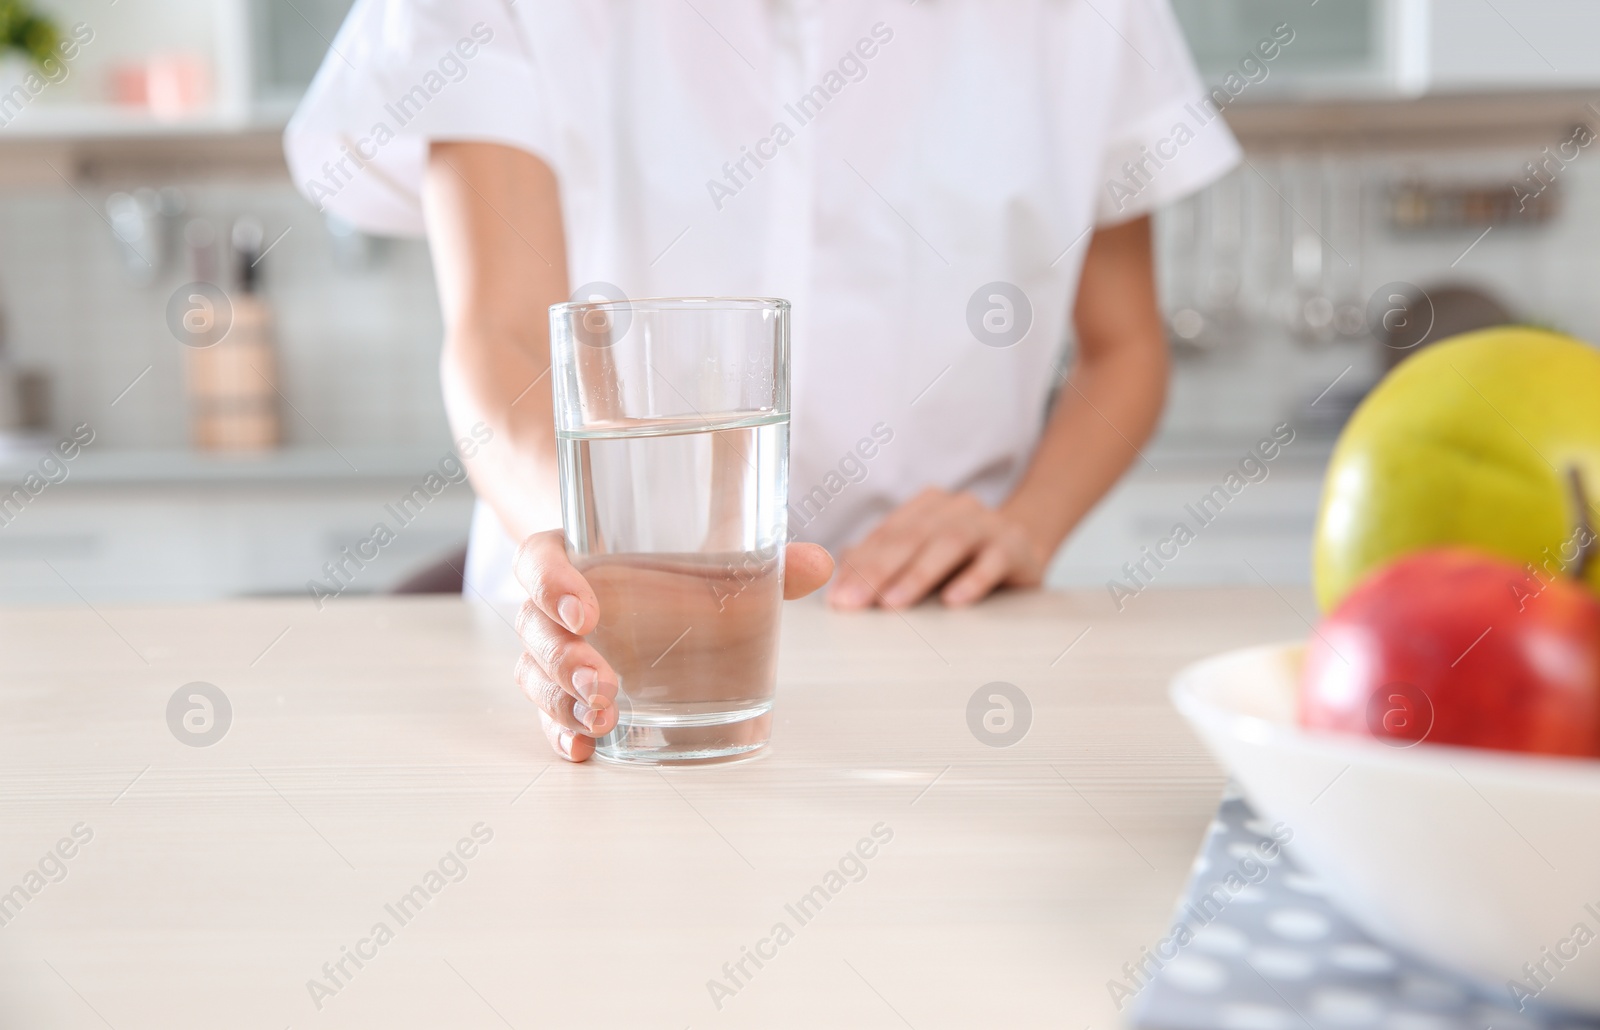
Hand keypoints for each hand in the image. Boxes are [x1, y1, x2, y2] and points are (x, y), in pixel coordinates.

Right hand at [513, 530, 834, 761]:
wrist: (655, 595)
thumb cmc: (677, 573)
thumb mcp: (716, 564)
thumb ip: (764, 562)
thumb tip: (819, 563)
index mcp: (578, 555)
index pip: (538, 561)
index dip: (551, 584)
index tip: (586, 609)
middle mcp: (556, 606)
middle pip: (533, 628)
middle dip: (563, 659)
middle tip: (605, 682)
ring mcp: (556, 653)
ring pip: (534, 676)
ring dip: (561, 702)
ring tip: (604, 721)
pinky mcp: (566, 695)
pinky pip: (547, 715)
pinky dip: (559, 735)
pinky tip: (583, 751)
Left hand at [826, 488, 1048, 609]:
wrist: (1027, 547)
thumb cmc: (964, 558)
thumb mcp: (922, 558)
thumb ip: (883, 561)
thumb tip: (835, 572)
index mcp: (926, 506)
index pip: (885, 535)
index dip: (858, 565)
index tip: (837, 598)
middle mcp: (955, 508)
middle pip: (910, 537)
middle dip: (877, 571)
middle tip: (854, 603)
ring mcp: (988, 524)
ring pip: (947, 543)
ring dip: (917, 574)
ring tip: (892, 602)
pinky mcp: (1016, 546)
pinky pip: (992, 562)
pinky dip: (973, 580)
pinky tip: (954, 601)